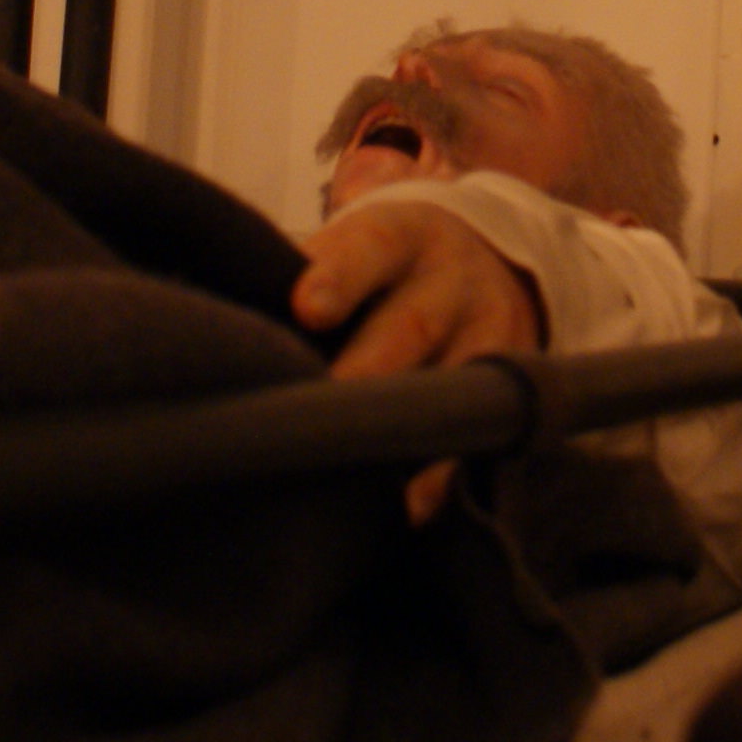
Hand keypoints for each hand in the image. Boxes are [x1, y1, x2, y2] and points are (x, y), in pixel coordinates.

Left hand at [289, 198, 546, 517]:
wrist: (489, 259)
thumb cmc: (388, 267)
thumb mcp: (361, 246)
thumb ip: (306, 277)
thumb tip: (229, 325)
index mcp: (400, 236)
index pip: (369, 247)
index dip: (339, 278)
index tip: (307, 311)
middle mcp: (450, 280)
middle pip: (410, 327)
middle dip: (366, 375)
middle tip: (317, 419)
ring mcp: (490, 331)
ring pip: (452, 384)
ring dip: (404, 433)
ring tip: (362, 478)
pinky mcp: (512, 380)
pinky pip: (481, 430)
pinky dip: (446, 472)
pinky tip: (413, 505)